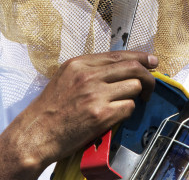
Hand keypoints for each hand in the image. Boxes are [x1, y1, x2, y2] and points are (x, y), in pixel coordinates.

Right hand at [0, 51, 157, 179]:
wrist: (36, 134)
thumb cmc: (50, 108)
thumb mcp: (65, 78)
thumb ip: (89, 70)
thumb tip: (118, 67)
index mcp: (80, 64)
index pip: (119, 55)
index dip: (140, 57)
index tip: (152, 61)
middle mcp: (88, 76)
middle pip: (132, 68)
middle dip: (147, 76)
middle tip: (150, 86)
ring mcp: (96, 95)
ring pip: (134, 87)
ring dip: (138, 95)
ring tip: (133, 102)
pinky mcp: (101, 115)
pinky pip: (129, 107)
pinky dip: (128, 111)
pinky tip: (118, 114)